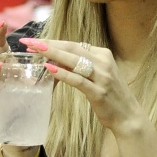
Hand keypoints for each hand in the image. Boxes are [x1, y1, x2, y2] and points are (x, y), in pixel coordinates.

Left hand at [19, 37, 139, 133]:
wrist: (128, 116)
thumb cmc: (109, 96)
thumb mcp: (96, 76)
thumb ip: (79, 67)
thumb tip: (54, 61)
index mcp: (102, 54)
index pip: (74, 44)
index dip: (53, 42)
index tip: (35, 40)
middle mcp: (103, 62)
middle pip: (72, 48)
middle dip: (48, 44)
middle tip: (28, 42)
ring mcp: (102, 76)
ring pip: (74, 61)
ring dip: (53, 54)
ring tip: (35, 50)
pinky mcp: (99, 92)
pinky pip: (78, 80)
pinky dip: (63, 73)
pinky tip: (49, 69)